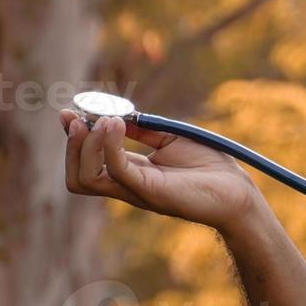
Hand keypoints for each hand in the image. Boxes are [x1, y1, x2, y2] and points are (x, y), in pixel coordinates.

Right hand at [60, 108, 260, 231]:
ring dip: (84, 146)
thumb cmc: (210, 166)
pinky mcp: (150, 191)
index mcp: (131, 172)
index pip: (87, 161)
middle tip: (76, 119)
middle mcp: (127, 185)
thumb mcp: (170, 138)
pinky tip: (116, 124)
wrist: (238, 192)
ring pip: (86, 178)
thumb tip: (115, 114)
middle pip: (77, 175)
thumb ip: (142, 128)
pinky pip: (116, 171)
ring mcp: (136, 190)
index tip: (68, 113)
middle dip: (71, 145)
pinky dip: (109, 146)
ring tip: (101, 121)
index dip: (73, 138)